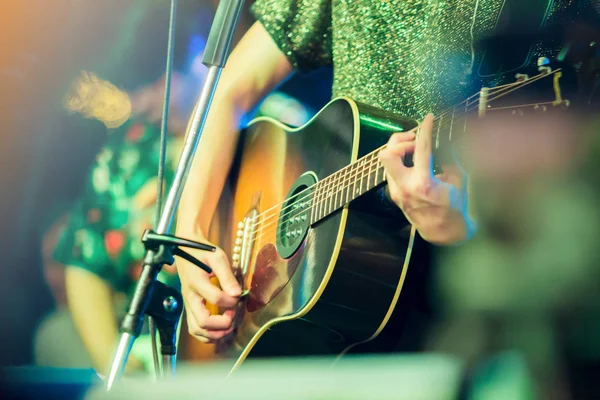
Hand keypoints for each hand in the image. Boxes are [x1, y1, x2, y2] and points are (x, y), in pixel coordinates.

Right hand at [176, 239, 241, 342]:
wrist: (185, 251)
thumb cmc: (202, 252)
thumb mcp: (217, 257)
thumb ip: (227, 275)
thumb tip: (237, 293)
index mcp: (196, 282)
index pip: (215, 298)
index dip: (230, 301)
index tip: (238, 296)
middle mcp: (190, 296)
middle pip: (202, 321)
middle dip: (222, 324)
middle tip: (233, 315)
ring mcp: (188, 304)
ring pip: (196, 330)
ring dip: (214, 334)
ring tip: (228, 327)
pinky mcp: (189, 308)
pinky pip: (194, 328)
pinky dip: (207, 335)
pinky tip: (219, 330)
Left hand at [379, 114, 471, 244]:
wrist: (442, 233)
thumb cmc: (454, 207)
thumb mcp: (458, 181)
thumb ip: (449, 158)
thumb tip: (444, 140)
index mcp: (423, 183)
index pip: (421, 148)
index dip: (424, 129)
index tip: (428, 118)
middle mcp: (405, 187)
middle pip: (387, 154)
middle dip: (399, 141)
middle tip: (414, 139)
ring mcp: (396, 192)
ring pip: (387, 161)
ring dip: (399, 150)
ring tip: (415, 148)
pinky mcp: (394, 194)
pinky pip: (392, 171)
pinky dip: (401, 161)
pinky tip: (414, 161)